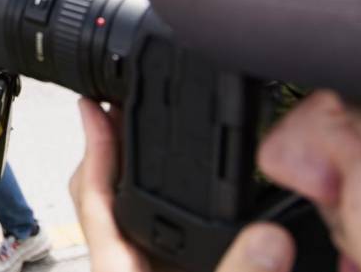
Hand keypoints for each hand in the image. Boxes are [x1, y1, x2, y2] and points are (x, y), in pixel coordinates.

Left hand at [71, 98, 296, 271]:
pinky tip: (196, 202)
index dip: (94, 148)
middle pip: (104, 200)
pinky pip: (165, 241)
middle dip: (112, 151)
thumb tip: (268, 238)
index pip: (94, 199)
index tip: (92, 105)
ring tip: (155, 137)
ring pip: (134, 220)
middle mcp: (127, 270)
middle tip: (125, 105)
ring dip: (143, 180)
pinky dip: (175, 212)